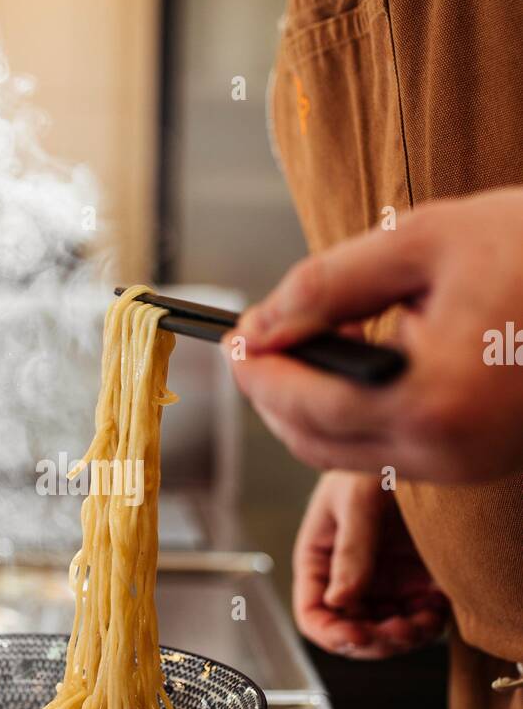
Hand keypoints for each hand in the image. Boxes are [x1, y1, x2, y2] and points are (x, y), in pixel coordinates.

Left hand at [228, 189, 522, 482]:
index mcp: (432, 402)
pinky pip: (390, 450)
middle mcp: (448, 453)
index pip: (308, 407)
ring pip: (348, 457)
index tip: (230, 340)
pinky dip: (354, 417)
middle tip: (253, 343)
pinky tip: (353, 364)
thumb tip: (259, 322)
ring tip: (301, 343)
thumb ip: (327, 286)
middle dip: (274, 397)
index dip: (259, 374)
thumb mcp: (422, 242)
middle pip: (317, 446)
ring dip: (310, 409)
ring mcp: (467, 466)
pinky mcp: (479, 461)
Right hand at [294, 471, 447, 658]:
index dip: (331, 633)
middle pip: (351, 633)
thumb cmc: (374, 464)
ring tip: (423, 620)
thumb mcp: (358, 501)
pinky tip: (436, 608)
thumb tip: (340, 600)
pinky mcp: (415, 581)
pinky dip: (428, 625)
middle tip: (401, 630)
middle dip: (375, 640)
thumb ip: (350, 550)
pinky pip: (417, 621)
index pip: (312, 613)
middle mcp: (348, 577)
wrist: (419, 445)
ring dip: (404, 639)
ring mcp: (382, 582)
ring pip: (385, 634)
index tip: (358, 635)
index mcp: (319, 559)